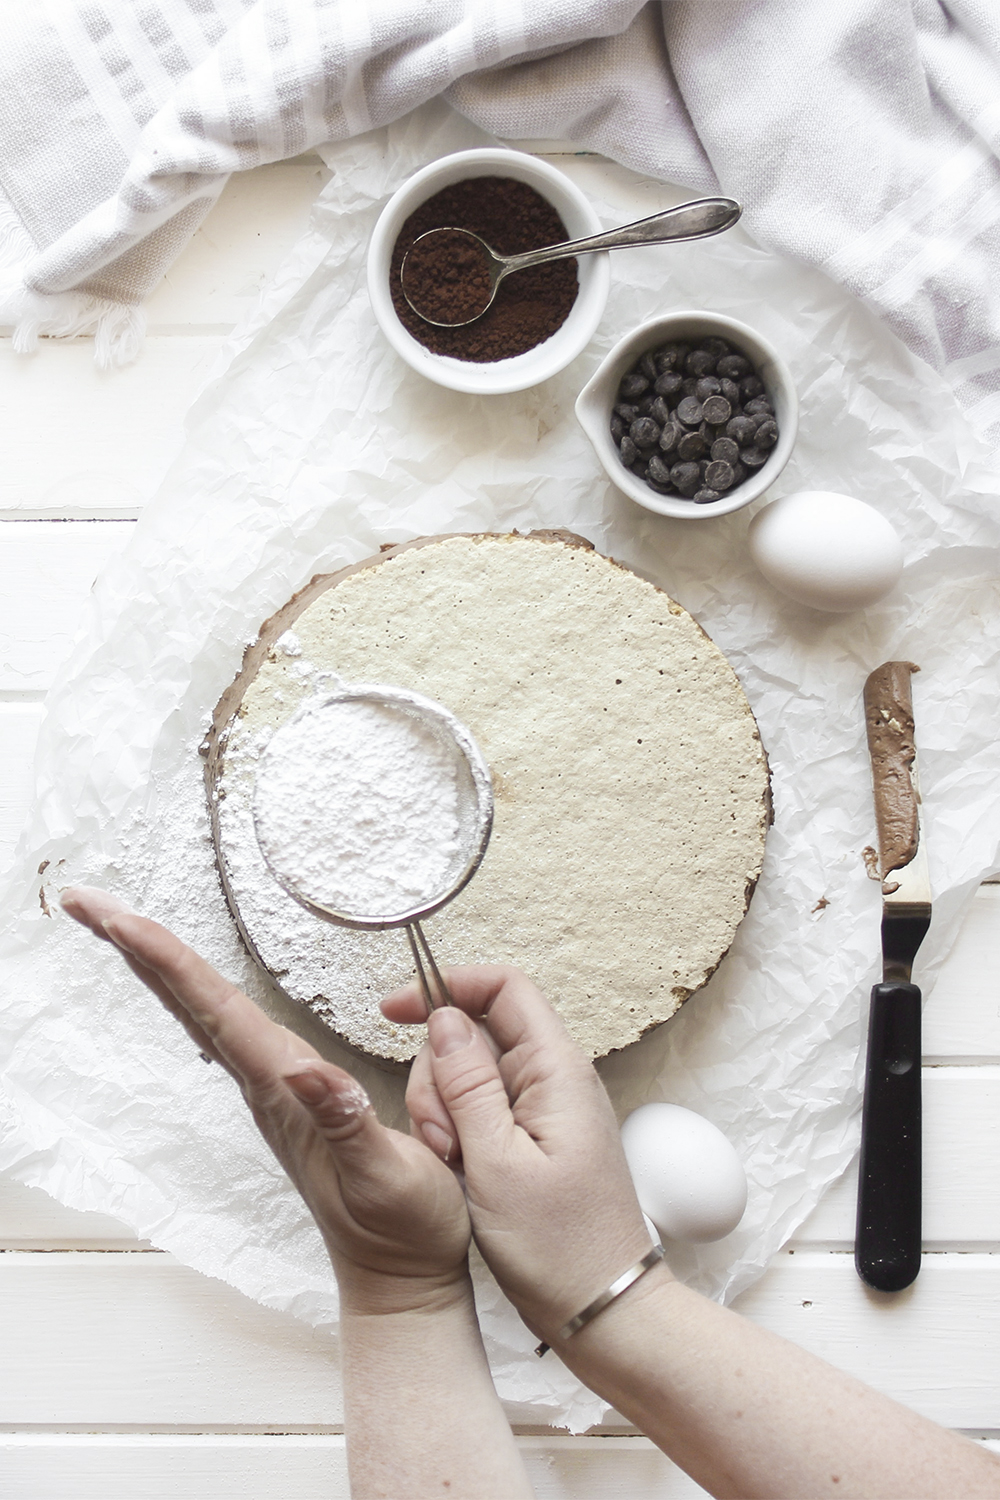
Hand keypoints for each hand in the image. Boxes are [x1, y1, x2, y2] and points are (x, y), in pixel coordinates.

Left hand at [61, 888, 470, 1312]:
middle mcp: (267, 1087)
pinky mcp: (290, 1098)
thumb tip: (306, 1074)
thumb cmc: (401, 1232)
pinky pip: (228, 1031)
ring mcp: (274, 1093)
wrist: (397, 1281)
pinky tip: (189, 985)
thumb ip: (347, 1124)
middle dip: (138, 948)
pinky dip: (197, 994)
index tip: (116, 917)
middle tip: (86, 900)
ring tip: (121, 924)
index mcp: (285, 1093)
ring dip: (160, 965)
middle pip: (189, 1004)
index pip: (215, 1012)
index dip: (167, 958)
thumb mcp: (388, 1176)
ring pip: (202, 1014)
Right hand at [382, 966, 660, 1342]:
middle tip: (440, 1140)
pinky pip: (482, 1112)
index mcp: (556, 1070)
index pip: (503, 987)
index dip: (447, 986)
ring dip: (445, 1113)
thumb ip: (467, 1084)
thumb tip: (444, 1016)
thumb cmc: (560, 1247)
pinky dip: (459, 1135)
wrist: (604, 1309)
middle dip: (439, 1077)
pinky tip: (459, 1174)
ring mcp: (545, 1110)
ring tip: (453, 1167)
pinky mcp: (535, 1139)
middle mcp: (555, 1080)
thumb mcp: (496, 1163)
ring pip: (471, 1075)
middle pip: (476, 1034)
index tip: (394, 1013)